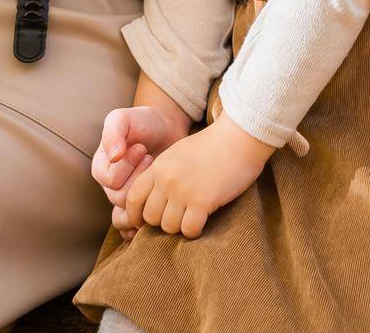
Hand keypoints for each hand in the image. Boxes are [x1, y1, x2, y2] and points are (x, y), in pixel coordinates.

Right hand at [92, 103, 191, 240]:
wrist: (166, 129)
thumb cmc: (143, 122)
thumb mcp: (125, 118)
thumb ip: (114, 132)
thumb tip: (113, 156)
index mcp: (102, 165)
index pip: (111, 180)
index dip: (128, 166)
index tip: (141, 148)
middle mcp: (110, 185)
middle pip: (120, 199)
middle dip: (140, 178)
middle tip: (151, 159)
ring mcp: (126, 197)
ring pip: (129, 215)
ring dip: (147, 195)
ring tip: (157, 175)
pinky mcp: (142, 205)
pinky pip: (134, 227)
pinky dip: (144, 224)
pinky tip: (159, 208)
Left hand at [124, 115, 273, 239]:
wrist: (237, 138)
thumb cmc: (211, 147)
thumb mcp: (178, 154)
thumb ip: (163, 174)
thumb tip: (154, 200)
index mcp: (159, 166)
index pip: (133, 197)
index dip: (135, 215)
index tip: (142, 223)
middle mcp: (166, 179)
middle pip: (150, 217)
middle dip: (162, 222)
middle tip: (177, 217)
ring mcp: (183, 190)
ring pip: (168, 227)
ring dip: (180, 227)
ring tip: (192, 216)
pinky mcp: (202, 201)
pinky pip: (189, 230)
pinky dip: (195, 230)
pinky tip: (203, 220)